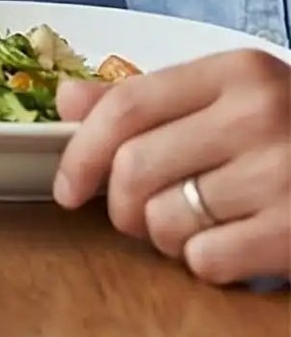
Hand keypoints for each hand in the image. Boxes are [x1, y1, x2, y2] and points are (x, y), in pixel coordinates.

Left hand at [54, 51, 289, 285]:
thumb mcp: (229, 97)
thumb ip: (148, 98)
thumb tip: (66, 102)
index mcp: (234, 73)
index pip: (127, 105)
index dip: (81, 150)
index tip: (67, 186)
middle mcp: (259, 117)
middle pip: (136, 166)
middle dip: (118, 204)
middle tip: (130, 215)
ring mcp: (284, 176)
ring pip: (165, 219)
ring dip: (161, 236)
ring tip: (189, 227)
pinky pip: (207, 260)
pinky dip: (202, 263)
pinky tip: (227, 247)